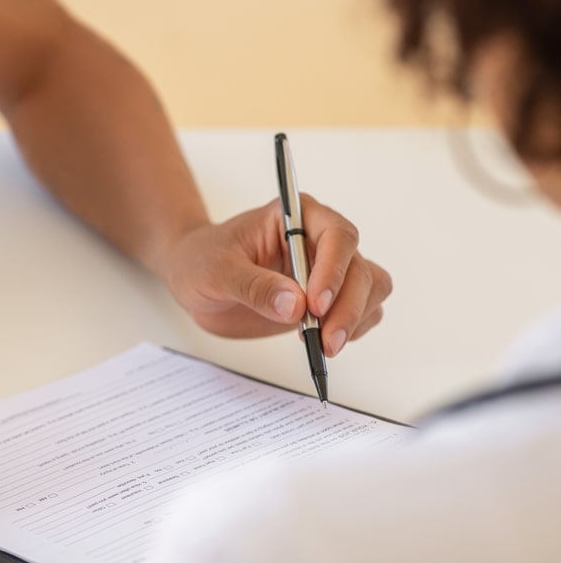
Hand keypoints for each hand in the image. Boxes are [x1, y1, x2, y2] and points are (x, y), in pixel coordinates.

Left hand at [159, 195, 391, 355]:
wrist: (192, 276)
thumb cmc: (200, 260)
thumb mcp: (215, 271)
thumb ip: (254, 286)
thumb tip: (295, 306)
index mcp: (296, 216)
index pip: (336, 235)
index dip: (333, 271)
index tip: (314, 305)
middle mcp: (319, 239)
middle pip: (359, 267)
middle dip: (348, 307)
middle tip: (326, 341)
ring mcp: (326, 269)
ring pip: (370, 287)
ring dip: (356, 318)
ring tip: (324, 346)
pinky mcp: (326, 298)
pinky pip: (362, 310)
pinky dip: (354, 328)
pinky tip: (326, 342)